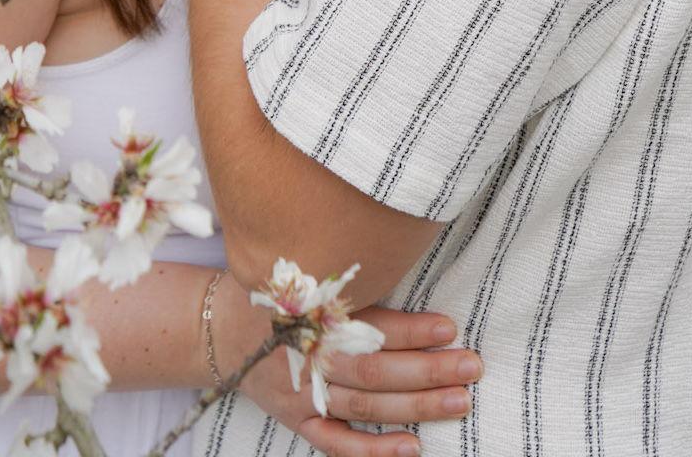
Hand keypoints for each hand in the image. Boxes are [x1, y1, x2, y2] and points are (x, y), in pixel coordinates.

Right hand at [216, 279, 481, 456]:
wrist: (220, 330)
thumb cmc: (274, 293)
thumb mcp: (298, 269)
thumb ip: (342, 276)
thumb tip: (400, 254)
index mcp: (309, 314)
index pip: (367, 325)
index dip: (410, 328)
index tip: (450, 326)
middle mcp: (308, 356)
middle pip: (374, 369)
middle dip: (427, 370)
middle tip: (471, 366)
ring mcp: (303, 394)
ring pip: (365, 406)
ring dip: (416, 406)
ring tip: (459, 401)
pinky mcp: (298, 421)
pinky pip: (337, 444)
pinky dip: (375, 450)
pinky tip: (413, 448)